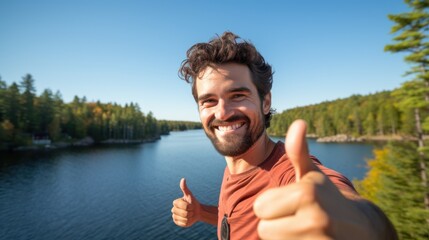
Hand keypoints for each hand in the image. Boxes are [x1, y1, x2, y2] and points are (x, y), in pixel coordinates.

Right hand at [171, 178, 201, 226]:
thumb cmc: (193, 202)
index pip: (182, 206)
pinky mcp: (177, 223)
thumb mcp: (189, 195)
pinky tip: (189, 219)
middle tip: (191, 210)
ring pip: (184, 219)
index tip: (191, 204)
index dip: (188, 206)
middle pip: (183, 213)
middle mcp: (173, 210)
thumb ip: (185, 188)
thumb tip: (183, 179)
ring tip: (190, 214)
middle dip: (190, 212)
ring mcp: (175, 217)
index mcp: (175, 203)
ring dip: (190, 217)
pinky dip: (188, 222)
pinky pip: (184, 223)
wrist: (197, 211)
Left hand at [254, 119, 371, 239]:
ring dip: (282, 237)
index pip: (259, 207)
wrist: (361, 228)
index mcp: (306, 194)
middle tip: (296, 218)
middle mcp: (313, 219)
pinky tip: (306, 239)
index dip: (271, 205)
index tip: (291, 203)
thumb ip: (298, 152)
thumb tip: (298, 122)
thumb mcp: (312, 175)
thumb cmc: (327, 198)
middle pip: (263, 228)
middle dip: (275, 224)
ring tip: (302, 230)